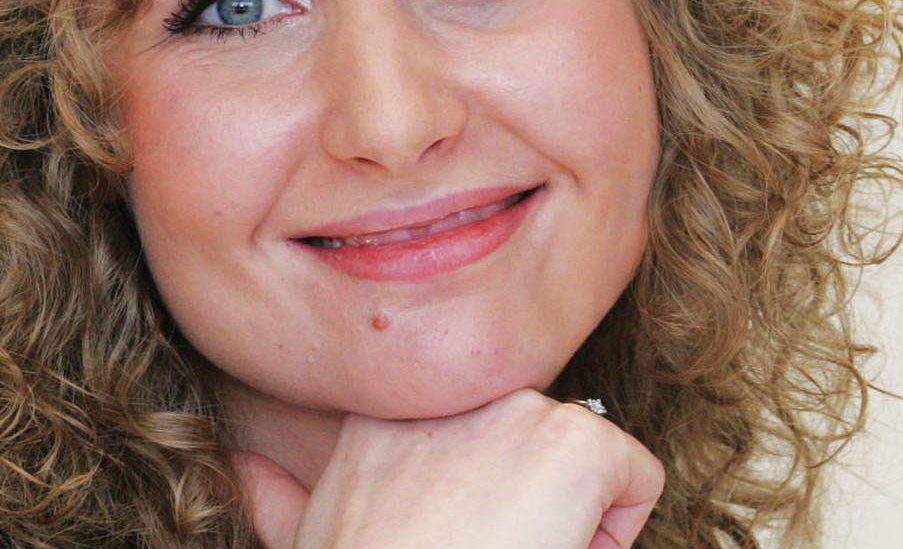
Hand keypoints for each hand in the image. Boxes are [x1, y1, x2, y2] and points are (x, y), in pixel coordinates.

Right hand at [234, 389, 663, 548]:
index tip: (448, 540)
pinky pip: (638, 478)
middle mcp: (453, 393)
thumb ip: (280, 496)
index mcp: (386, 412)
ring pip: (586, 460)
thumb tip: (239, 472)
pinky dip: (616, 531)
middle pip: (532, 441)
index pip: (471, 430)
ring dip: (568, 515)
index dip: (476, 498)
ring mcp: (518, 409)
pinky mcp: (576, 442)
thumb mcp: (308, 536)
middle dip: (526, 499)